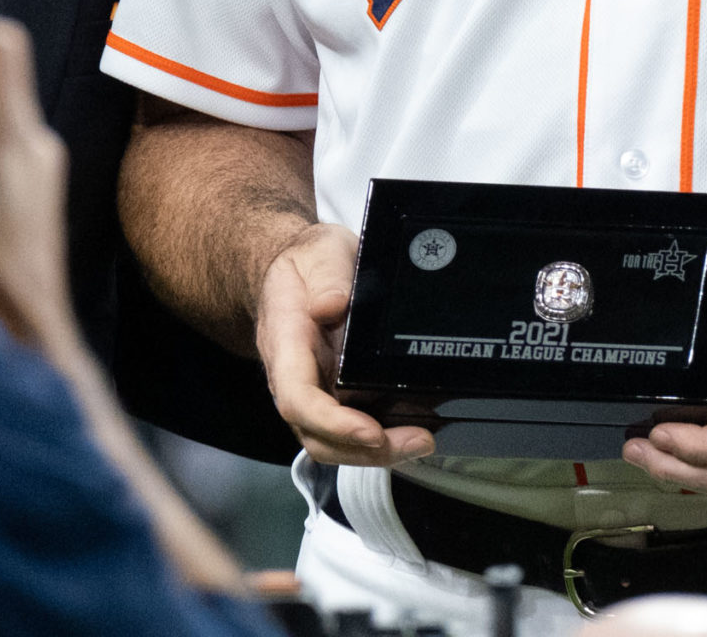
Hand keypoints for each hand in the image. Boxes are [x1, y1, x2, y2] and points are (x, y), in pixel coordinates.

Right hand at [254, 222, 433, 465]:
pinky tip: (411, 431)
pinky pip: (348, 429)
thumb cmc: (307, 264)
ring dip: (375, 452)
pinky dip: (378, 439)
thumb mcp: (319, 253)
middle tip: (417, 440)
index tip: (371, 430)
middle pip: (317, 435)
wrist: (294, 270)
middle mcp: (294, 379)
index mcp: (285, 346)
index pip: (298, 399)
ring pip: (332, 442)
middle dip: (364, 451)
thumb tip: (333, 306)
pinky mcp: (332, 395)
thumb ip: (327, 277)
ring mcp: (312, 391)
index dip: (333, 422)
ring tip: (420, 440)